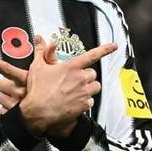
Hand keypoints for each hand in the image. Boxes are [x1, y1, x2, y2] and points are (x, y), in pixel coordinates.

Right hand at [0, 36, 116, 136]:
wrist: (38, 111)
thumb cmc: (38, 90)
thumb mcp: (37, 67)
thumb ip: (42, 51)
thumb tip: (39, 39)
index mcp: (71, 67)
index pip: (92, 55)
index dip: (105, 49)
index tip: (114, 46)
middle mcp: (80, 78)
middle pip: (92, 73)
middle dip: (86, 76)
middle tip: (74, 80)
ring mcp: (83, 92)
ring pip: (95, 87)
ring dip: (88, 88)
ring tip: (76, 90)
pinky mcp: (84, 105)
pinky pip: (91, 101)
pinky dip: (85, 101)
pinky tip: (74, 102)